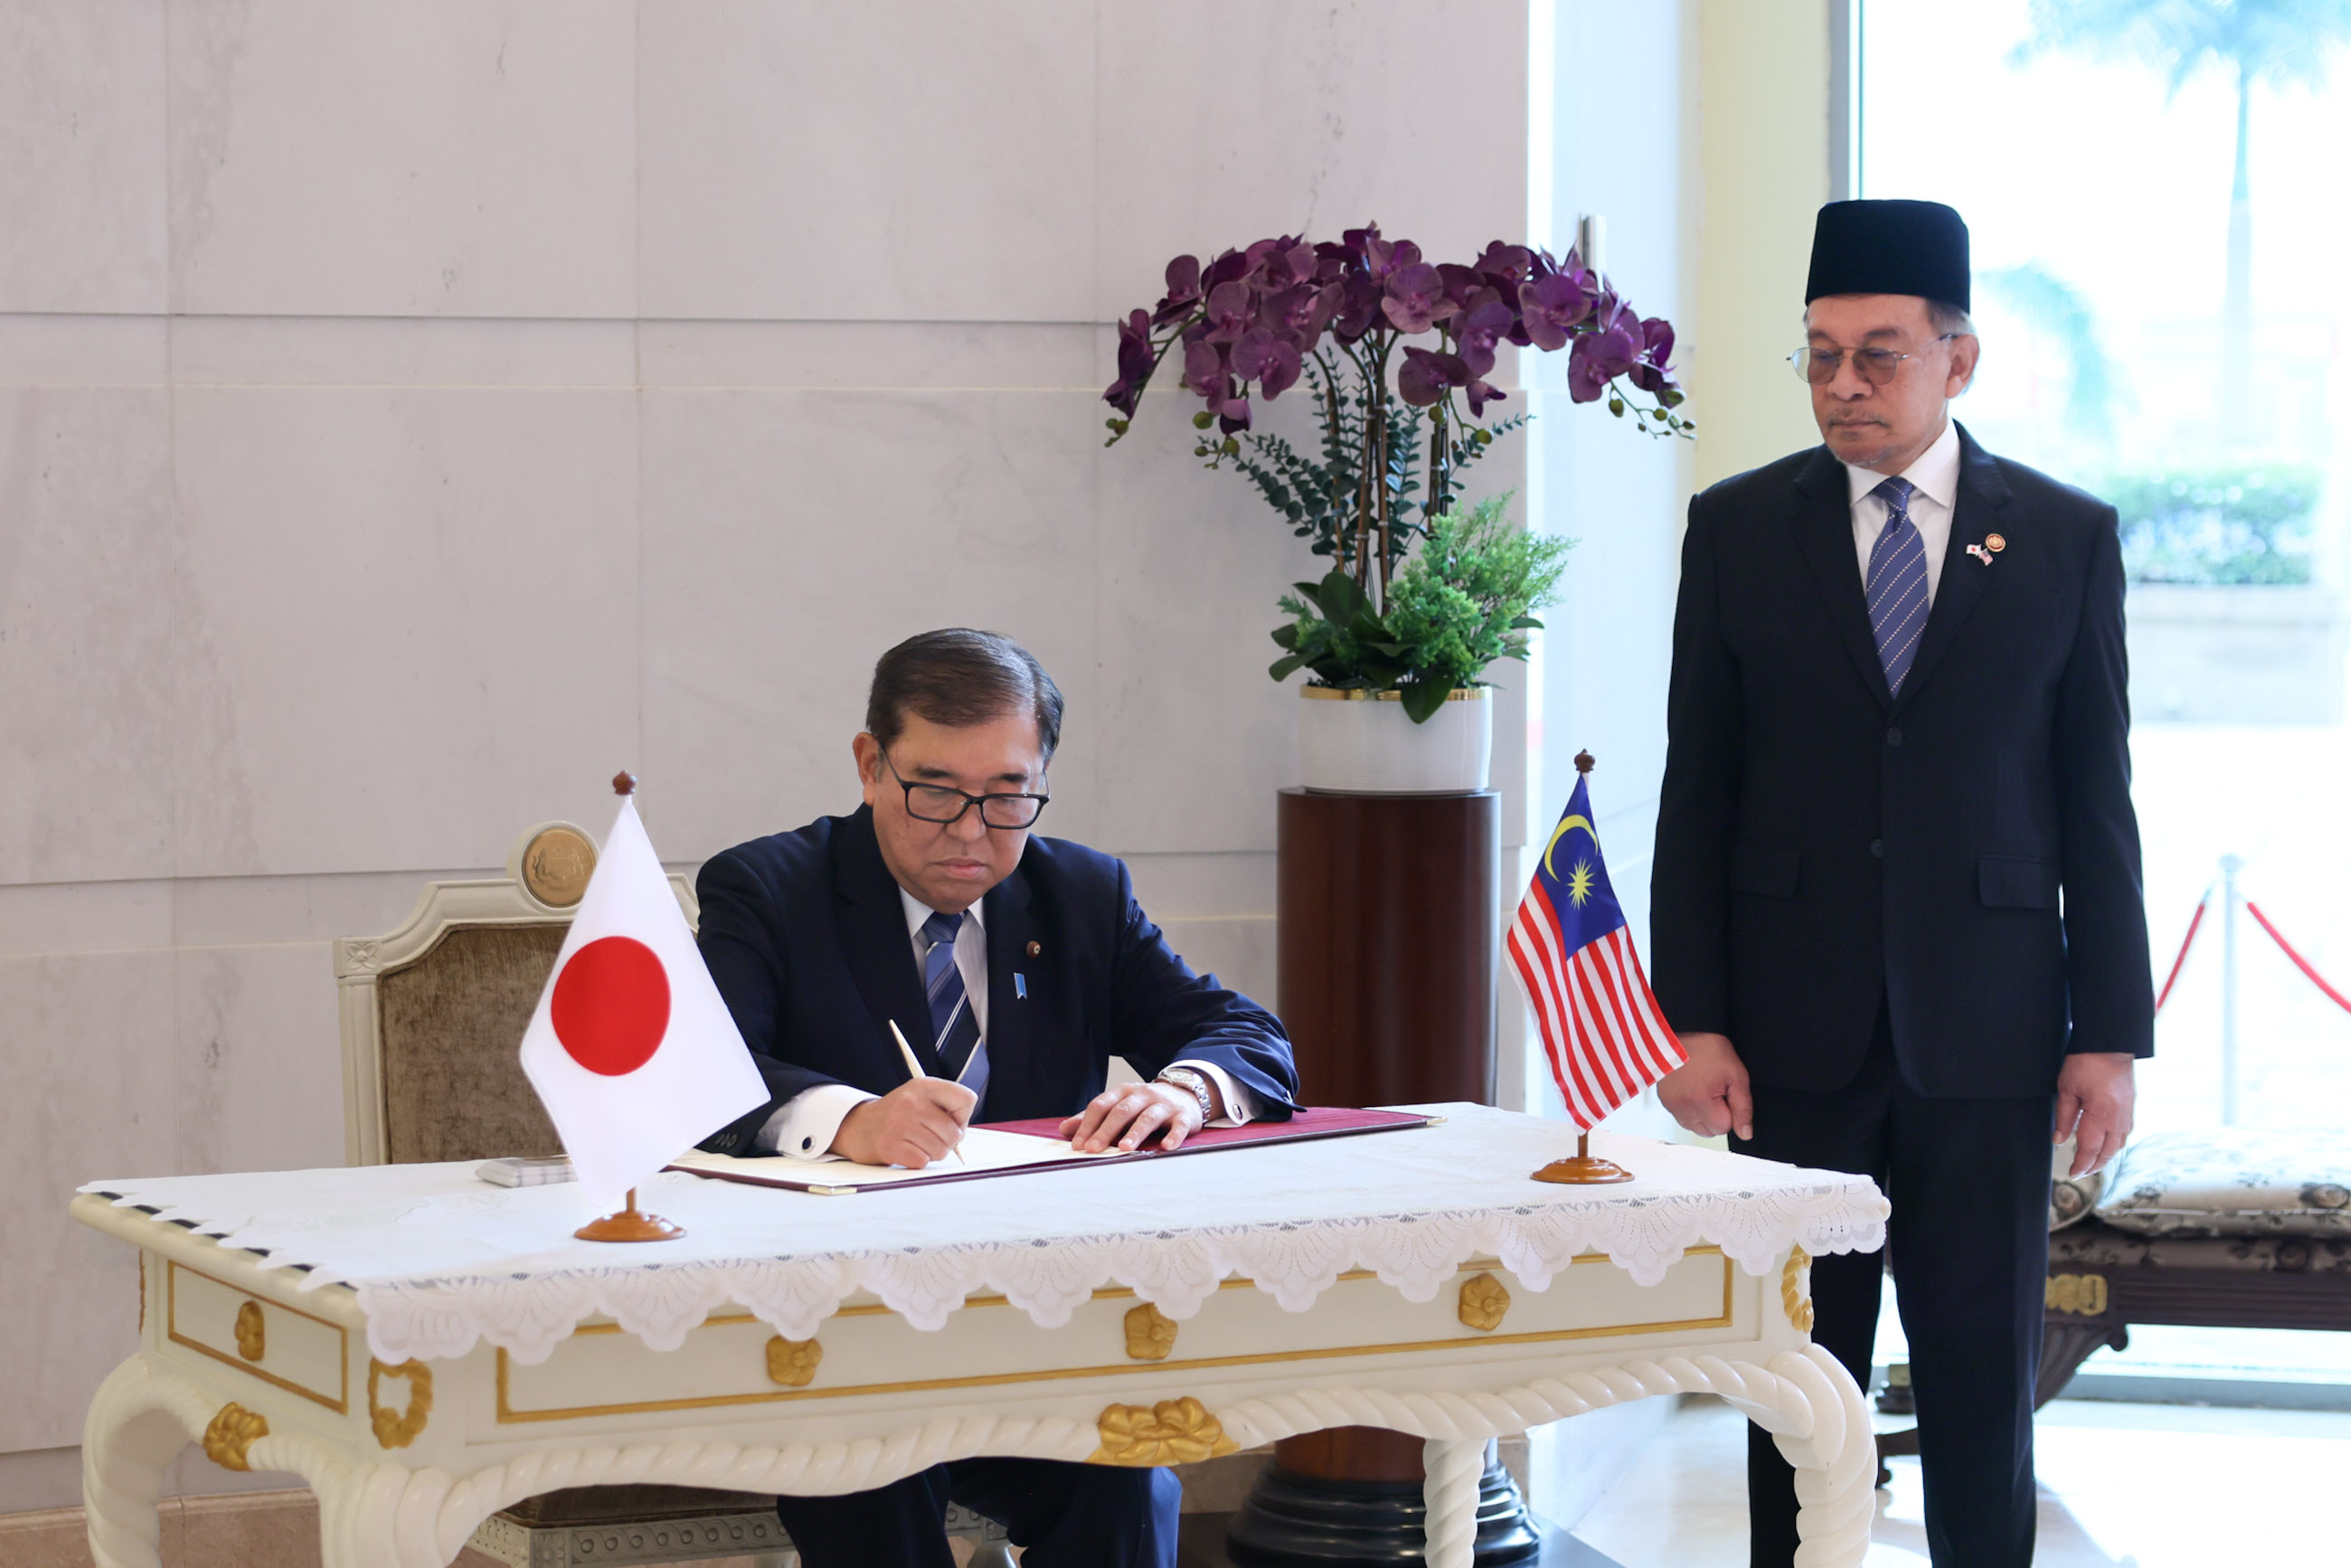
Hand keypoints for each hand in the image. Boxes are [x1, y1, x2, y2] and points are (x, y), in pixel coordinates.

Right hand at [832, 1077, 977, 1167]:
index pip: (966, 1099)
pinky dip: (917, 1160)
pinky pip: (922, 1161)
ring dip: (932, 1153)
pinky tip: (906, 1150)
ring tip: (916, 1143)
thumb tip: (962, 1131)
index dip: (963, 1117)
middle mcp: (911, 1101)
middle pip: (955, 1133)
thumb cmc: (897, 1115)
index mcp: (924, 1086)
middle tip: (930, 1137)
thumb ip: (945, 1106)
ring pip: (940, 1150)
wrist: (859, 1126)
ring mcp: (899, 1123)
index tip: (950, 1121)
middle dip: (947, 1142)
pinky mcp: (889, 1146)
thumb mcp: (920, 1097)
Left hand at [1058, 1082, 1205, 1152]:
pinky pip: (1179, 1125)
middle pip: (1121, 1111)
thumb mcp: (1119, 1106)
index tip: (1077, 1145)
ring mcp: (1163, 1104)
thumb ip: (1094, 1118)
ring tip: (1124, 1148)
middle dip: (1106, 1131)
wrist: (1185, 1094)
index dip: (1088, 1125)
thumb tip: (1065, 1129)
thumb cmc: (1146, 1105)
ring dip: (1135, 1133)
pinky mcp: (1183, 1115)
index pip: (1101, 1105)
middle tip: (1093, 1149)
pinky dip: (1174, 1136)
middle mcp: (1142, 1094)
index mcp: (1123, 1092)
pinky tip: (1167, 1147)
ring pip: (1147, 1117)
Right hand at [1657, 1031, 1753, 1141]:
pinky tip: (1692, 1090)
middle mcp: (1683, 1109)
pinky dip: (1690, 1109)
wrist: (1677, 1034)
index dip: (1730, 1110)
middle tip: (1715, 1090)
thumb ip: (1743, 1107)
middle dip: (1717, 1116)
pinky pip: (1683, 1118)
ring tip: (1703, 1090)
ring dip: (1703, 1115)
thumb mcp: (1735, 1074)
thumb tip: (1745, 1133)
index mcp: (1701, 1102)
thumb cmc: (1705, 1049)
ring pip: (1695, 1127)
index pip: (1724, 1127)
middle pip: (1709, 1131)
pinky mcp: (1664, 1102)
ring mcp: (1671, 1106)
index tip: (1725, 1092)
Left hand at [2055, 1052, 2134, 1177]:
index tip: (2073, 1172)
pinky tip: (2106, 1144)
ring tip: (2091, 1162)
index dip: (2081, 1164)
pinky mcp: (2131, 1107)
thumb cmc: (2086, 1062)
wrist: (2110, 1044)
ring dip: (2105, 1157)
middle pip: (2107, 1152)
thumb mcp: (2067, 1089)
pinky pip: (2124, 1133)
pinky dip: (2114, 1144)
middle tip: (2080, 1172)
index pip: (2090, 1149)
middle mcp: (2118, 1118)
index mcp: (2101, 1115)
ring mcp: (2127, 1113)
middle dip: (2093, 1165)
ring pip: (2118, 1145)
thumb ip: (2064, 1118)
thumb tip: (2059, 1140)